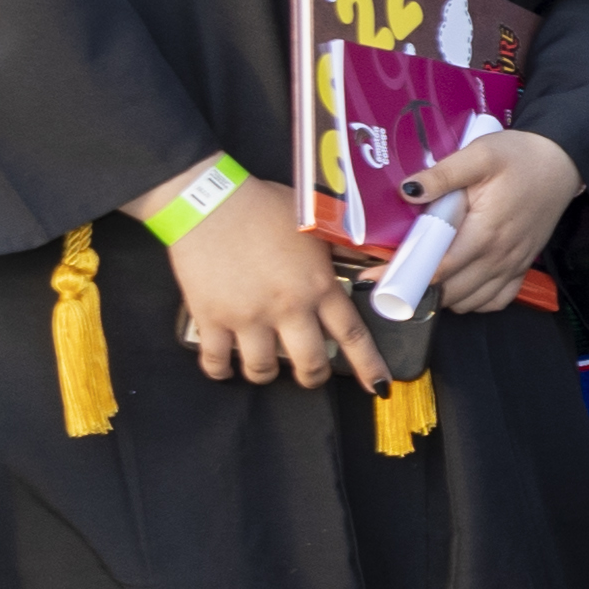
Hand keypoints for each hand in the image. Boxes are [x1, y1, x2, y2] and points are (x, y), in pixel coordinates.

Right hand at [164, 175, 381, 390]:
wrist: (209, 200)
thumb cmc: (262, 205)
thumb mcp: (312, 225)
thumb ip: (334, 252)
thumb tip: (361, 263)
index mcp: (318, 285)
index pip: (353, 335)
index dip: (369, 365)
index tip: (379, 387)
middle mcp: (288, 307)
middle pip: (310, 364)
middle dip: (313, 377)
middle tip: (310, 374)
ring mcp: (248, 317)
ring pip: (262, 370)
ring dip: (266, 373)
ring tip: (264, 364)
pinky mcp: (211, 319)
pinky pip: (216, 361)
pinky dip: (220, 369)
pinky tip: (224, 365)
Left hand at [409, 128, 583, 313]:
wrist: (564, 160)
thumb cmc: (520, 156)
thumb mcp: (481, 154)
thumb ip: (443, 173)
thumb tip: (408, 190)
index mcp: (485, 232)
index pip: (438, 269)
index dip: (403, 276)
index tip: (375, 275)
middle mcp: (499, 256)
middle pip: (451, 293)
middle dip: (417, 289)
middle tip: (392, 276)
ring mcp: (513, 264)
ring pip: (471, 302)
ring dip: (444, 297)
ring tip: (423, 278)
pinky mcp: (523, 265)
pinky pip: (497, 300)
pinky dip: (475, 301)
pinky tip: (461, 286)